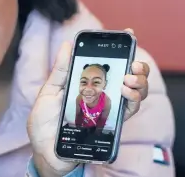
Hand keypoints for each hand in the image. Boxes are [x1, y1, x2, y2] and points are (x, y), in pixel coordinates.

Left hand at [27, 29, 149, 176]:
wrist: (46, 150)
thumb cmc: (45, 121)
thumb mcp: (49, 92)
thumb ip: (60, 70)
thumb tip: (66, 44)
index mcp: (88, 83)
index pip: (108, 64)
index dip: (120, 48)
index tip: (128, 33)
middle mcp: (102, 94)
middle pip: (129, 76)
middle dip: (137, 66)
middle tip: (132, 62)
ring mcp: (109, 108)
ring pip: (135, 91)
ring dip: (138, 81)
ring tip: (129, 78)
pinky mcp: (112, 123)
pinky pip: (130, 110)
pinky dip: (133, 99)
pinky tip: (127, 91)